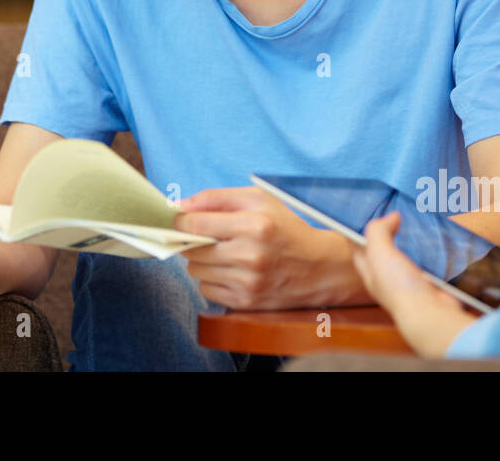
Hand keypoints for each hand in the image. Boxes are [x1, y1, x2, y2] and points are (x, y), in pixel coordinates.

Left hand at [172, 186, 360, 309]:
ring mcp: (248, 283)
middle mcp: (251, 256)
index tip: (181, 220)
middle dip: (193, 241)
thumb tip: (178, 206)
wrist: (320, 268)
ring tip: (224, 253)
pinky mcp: (246, 302)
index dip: (182, 222)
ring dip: (202, 261)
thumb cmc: (286, 227)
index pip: (196, 224)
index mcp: (255, 225)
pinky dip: (212, 279)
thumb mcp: (258, 199)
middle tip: (208, 237)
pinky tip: (231, 271)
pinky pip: (206, 290)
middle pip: (192, 250)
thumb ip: (216, 198)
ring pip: (196, 271)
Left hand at [351, 212, 476, 355]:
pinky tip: (433, 244)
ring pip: (405, 256)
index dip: (359, 231)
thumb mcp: (379, 252)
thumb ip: (378, 231)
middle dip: (386, 234)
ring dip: (410, 243)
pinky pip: (426, 264)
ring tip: (414, 224)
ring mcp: (408, 281)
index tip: (365, 213)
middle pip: (382, 251)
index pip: (359, 247)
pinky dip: (429, 253)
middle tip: (393, 215)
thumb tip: (392, 216)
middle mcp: (386, 278)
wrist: (429, 313)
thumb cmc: (398, 285)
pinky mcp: (428, 283)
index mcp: (369, 271)